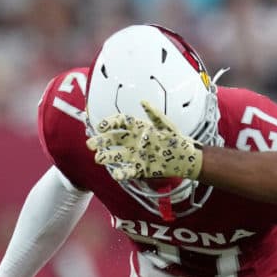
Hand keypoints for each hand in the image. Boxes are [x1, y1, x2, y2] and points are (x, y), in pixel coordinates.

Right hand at [86, 101, 201, 181]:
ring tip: (99, 158)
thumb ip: (155, 115)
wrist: (186, 159)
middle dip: (101, 141)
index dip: (109, 123)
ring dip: (107, 157)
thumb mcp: (167, 126)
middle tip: (91, 144)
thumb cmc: (177, 141)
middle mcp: (134, 141)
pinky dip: (122, 174)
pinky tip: (117, 175)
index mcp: (139, 128)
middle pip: (114, 139)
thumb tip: (143, 101)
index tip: (101, 126)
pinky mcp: (140, 169)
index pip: (120, 123)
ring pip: (117, 156)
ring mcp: (136, 155)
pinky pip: (128, 171)